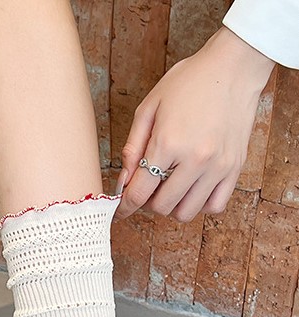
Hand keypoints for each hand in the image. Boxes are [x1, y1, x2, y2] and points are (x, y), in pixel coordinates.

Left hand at [115, 26, 274, 221]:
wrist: (234, 66)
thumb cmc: (189, 83)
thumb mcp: (149, 109)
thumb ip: (133, 148)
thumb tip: (123, 182)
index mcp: (168, 143)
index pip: (139, 193)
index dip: (125, 207)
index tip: (120, 211)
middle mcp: (195, 159)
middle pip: (162, 207)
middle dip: (147, 203)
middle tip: (147, 189)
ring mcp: (218, 166)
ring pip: (186, 212)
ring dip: (172, 206)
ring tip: (169, 187)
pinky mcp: (235, 167)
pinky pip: (215, 206)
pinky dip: (199, 204)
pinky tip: (192, 189)